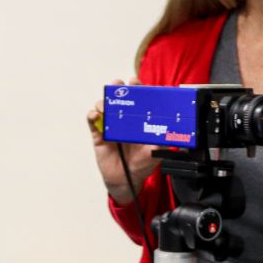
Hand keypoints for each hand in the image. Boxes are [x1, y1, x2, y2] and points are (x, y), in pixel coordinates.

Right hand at [88, 79, 160, 204]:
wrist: (127, 180)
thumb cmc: (142, 164)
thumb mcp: (156, 152)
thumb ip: (162, 143)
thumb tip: (170, 135)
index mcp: (138, 119)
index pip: (137, 99)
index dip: (136, 88)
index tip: (136, 83)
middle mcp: (123, 119)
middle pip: (118, 97)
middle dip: (117, 87)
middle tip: (118, 84)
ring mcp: (110, 126)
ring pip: (103, 106)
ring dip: (103, 101)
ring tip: (106, 106)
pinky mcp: (98, 135)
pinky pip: (92, 122)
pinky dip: (92, 115)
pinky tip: (96, 115)